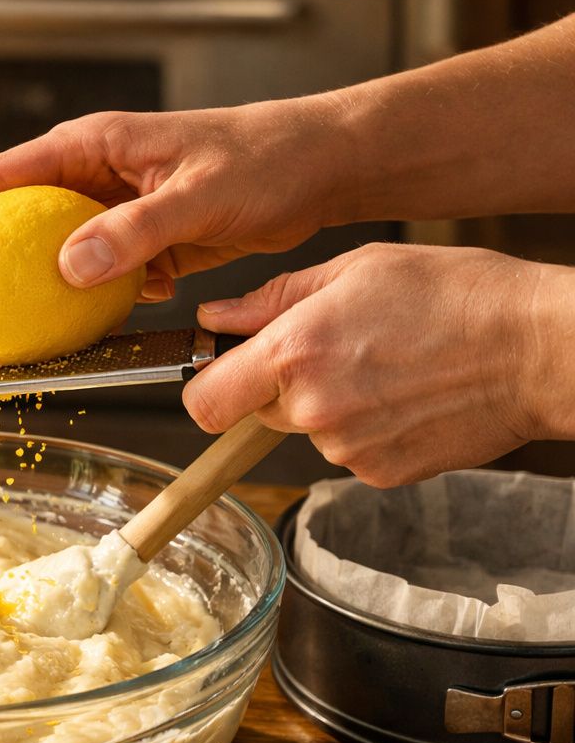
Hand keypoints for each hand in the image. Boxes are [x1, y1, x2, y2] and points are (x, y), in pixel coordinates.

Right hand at [0, 99, 353, 306]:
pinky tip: (77, 335)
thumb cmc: (264, 160)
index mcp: (95, 145)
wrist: (319, 169)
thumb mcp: (198, 196)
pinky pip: (94, 277)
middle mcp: (96, 174)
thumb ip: (134, 230)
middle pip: (14, 220)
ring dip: (26, 293)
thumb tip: (67, 267)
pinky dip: (82, 305)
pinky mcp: (141, 240)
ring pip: (51, 254)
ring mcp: (115, 210)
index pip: (5, 176)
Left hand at [183, 244, 569, 486]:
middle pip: (255, 412)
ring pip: (305, 430)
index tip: (219, 373)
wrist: (539, 348)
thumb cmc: (457, 294)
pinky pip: (347, 451)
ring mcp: (347, 448)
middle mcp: (313, 409)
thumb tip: (215, 318)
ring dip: (327, 405)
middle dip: (278, 386)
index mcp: (295, 353)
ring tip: (383, 367)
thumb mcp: (356, 269)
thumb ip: (272, 299)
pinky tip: (404, 395)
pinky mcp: (380, 473)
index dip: (206, 388)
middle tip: (333, 350)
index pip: (204, 402)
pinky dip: (365, 427)